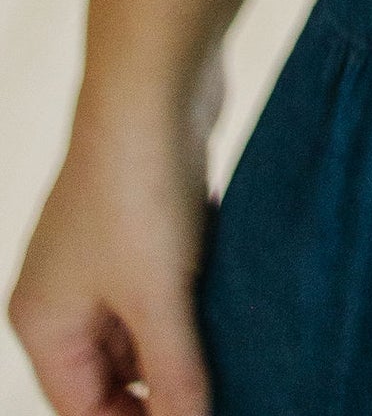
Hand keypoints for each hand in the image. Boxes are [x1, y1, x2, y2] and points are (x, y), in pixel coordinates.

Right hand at [8, 64, 219, 415]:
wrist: (156, 81)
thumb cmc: (140, 190)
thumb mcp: (160, 297)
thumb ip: (176, 376)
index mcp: (44, 322)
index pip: (85, 411)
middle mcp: (61, 293)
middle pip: (115, 375)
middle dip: (167, 387)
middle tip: (228, 390)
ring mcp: (99, 255)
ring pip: (146, 328)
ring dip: (186, 342)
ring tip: (236, 349)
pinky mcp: (141, 222)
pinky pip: (167, 284)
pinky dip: (195, 298)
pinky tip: (233, 298)